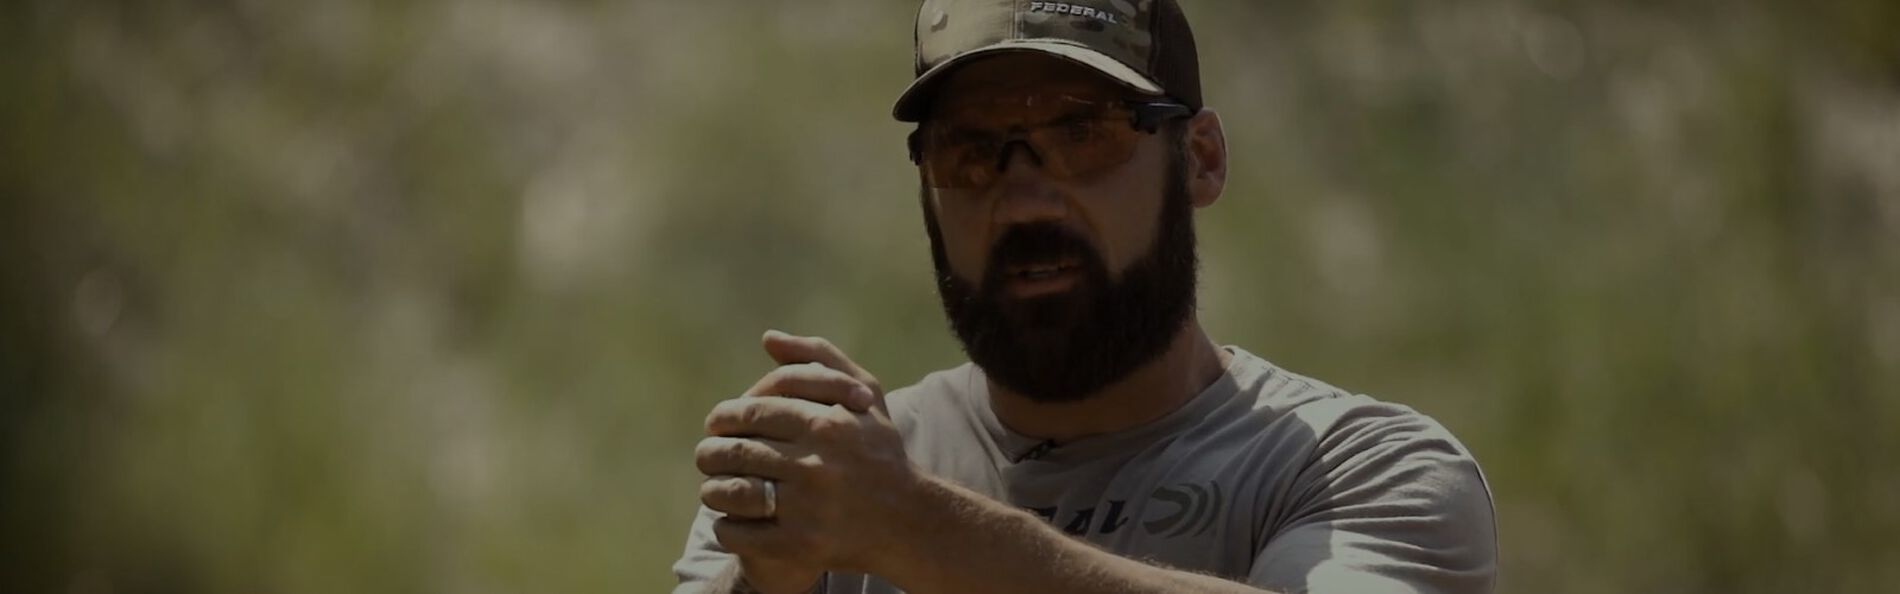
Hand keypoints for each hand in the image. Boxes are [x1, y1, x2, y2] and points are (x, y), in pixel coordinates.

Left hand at [696, 330, 919, 580]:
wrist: (908, 521)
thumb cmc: (879, 450)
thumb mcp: (865, 393)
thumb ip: (819, 358)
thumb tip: (769, 338)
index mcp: (826, 424)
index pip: (749, 413)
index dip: (724, 418)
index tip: (718, 425)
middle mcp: (816, 465)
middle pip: (735, 452)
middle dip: (712, 453)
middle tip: (709, 456)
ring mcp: (807, 509)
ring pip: (730, 493)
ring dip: (712, 489)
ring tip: (715, 486)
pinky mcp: (800, 546)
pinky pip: (739, 533)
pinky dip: (726, 526)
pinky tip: (732, 519)